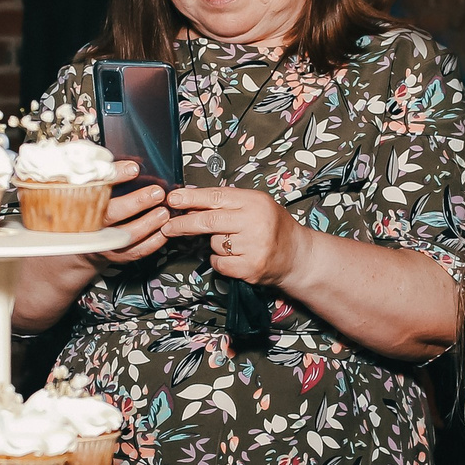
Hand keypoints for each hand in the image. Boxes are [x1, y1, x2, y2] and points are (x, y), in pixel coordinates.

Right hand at [91, 165, 170, 266]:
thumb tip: (117, 159)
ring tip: (164, 212)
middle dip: (137, 202)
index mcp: (80, 203)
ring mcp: (102, 241)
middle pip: (111, 213)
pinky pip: (136, 251)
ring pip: (126, 234)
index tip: (132, 168)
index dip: (114, 176)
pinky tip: (163, 230)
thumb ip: (101, 174)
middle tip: (156, 192)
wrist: (83, 241)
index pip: (95, 187)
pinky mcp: (115, 254)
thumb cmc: (89, 208)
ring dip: (149, 223)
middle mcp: (90, 224)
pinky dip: (153, 242)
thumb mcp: (86, 188)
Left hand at [160, 185, 302, 285]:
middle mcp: (254, 222)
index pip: (215, 197)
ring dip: (214, 244)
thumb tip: (188, 200)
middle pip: (208, 221)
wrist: (298, 256)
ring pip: (214, 244)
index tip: (171, 199)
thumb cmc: (272, 227)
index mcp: (254, 201)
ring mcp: (253, 246)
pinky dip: (220, 261)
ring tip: (234, 242)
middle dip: (183, 224)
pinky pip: (219, 263)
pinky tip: (234, 257)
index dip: (190, 198)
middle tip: (167, 226)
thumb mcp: (254, 205)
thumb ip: (225, 203)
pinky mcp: (250, 268)